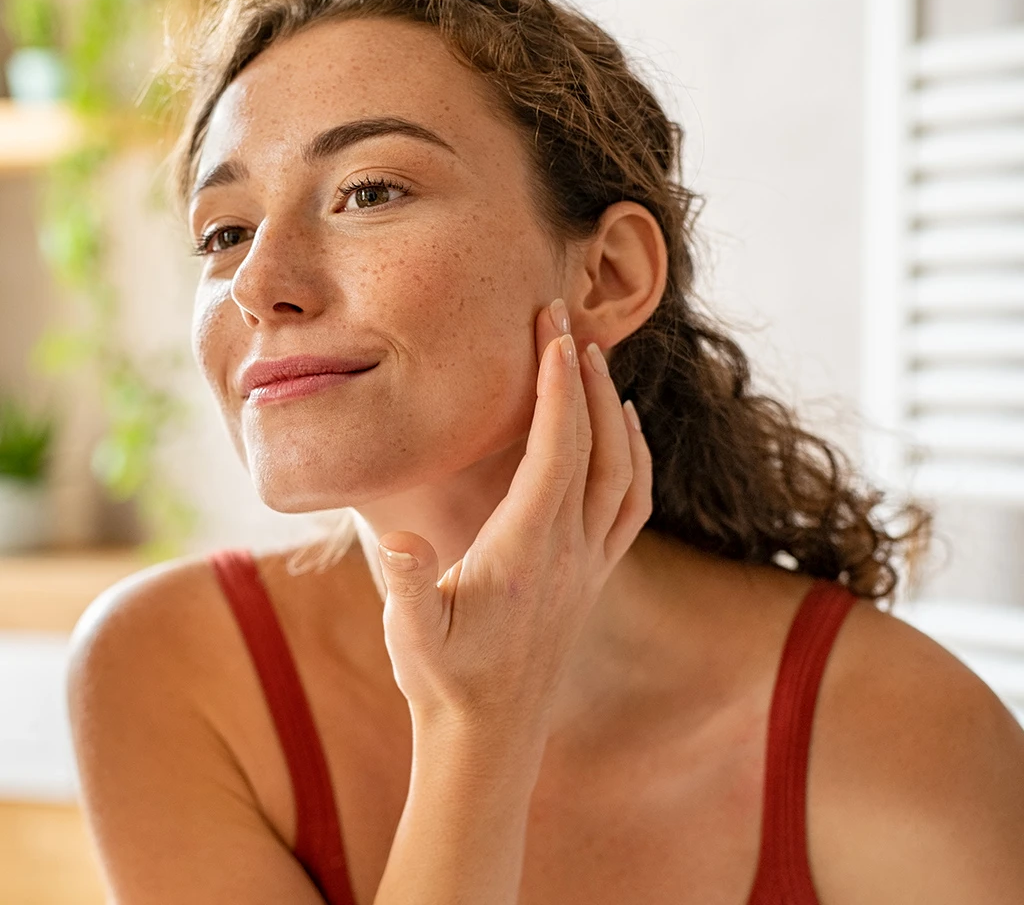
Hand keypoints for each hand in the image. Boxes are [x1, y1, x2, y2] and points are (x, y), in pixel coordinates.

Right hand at [376, 298, 652, 737]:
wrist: (490, 737)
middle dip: (582, 376)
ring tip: (593, 360)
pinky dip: (636, 456)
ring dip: (613, 409)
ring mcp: (590, 562)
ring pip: (624, 470)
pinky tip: (625, 430)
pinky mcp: (595, 575)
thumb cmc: (444, 682)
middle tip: (565, 319)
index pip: (556, 450)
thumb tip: (398, 539)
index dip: (556, 387)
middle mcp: (572, 550)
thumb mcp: (411, 637)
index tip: (550, 331)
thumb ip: (408, 586)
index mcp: (528, 550)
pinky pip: (633, 504)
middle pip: (595, 445)